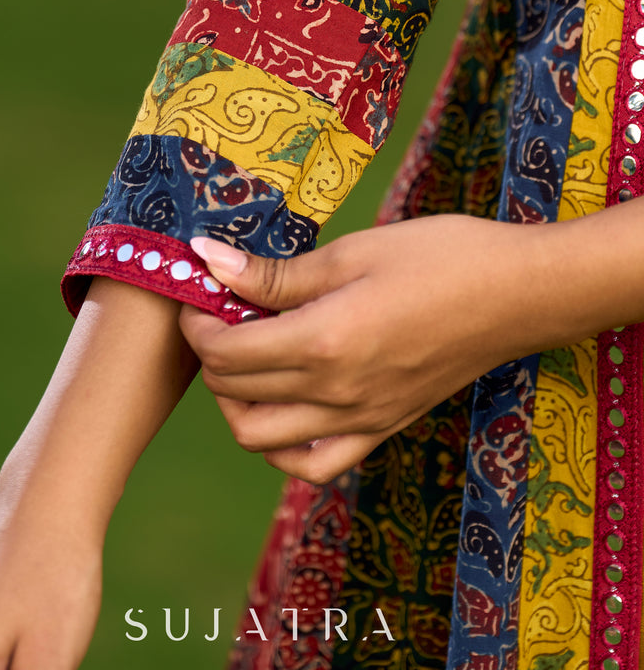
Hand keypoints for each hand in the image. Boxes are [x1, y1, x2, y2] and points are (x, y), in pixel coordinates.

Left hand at [182, 216, 565, 483]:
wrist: (517, 295)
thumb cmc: (440, 258)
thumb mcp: (352, 251)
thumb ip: (276, 273)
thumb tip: (208, 262)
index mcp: (323, 342)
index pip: (225, 352)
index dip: (198, 319)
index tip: (202, 288)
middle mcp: (335, 394)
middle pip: (235, 392)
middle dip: (209, 351)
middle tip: (219, 310)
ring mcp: (360, 420)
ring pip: (261, 439)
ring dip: (235, 400)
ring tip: (246, 355)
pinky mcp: (382, 428)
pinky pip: (313, 463)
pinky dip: (280, 444)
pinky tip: (284, 402)